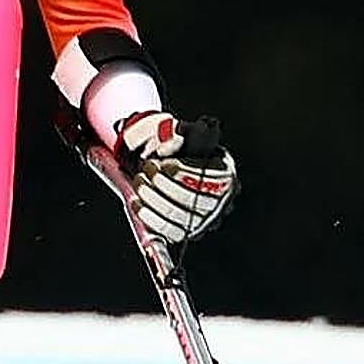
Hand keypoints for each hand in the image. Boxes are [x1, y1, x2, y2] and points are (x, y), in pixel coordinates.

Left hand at [114, 111, 236, 243]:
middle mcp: (221, 200)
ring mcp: (205, 219)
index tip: (163, 162)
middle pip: (195, 198)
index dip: (185, 172)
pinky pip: (170, 232)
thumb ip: (182, 131)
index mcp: (226, 172)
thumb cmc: (174, 148)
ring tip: (139, 182)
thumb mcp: (180, 133)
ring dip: (154, 199)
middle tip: (146, 168)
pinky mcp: (187, 233)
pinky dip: (151, 218)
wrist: (161, 165)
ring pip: (181, 217)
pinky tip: (137, 203)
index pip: (214, 178)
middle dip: (164, 183)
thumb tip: (185, 130)